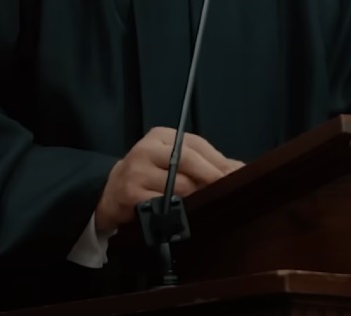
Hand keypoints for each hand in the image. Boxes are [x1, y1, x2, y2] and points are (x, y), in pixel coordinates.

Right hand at [94, 127, 243, 232]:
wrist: (110, 193)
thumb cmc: (149, 174)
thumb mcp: (173, 160)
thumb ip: (206, 161)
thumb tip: (240, 168)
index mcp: (161, 136)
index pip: (196, 144)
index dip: (218, 161)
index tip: (236, 175)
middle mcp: (147, 149)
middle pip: (187, 160)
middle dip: (210, 177)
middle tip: (227, 190)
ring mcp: (136, 171)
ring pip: (178, 185)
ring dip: (196, 197)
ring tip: (206, 203)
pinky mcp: (130, 194)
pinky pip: (163, 203)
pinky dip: (176, 210)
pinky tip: (183, 214)